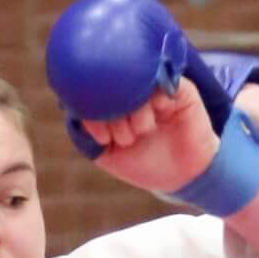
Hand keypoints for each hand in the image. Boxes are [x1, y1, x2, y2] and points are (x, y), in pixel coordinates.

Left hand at [79, 82, 219, 197]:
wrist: (185, 176)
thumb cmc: (145, 164)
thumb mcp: (108, 155)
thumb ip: (87, 133)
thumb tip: (73, 110)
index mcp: (114, 103)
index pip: (93, 92)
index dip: (92, 111)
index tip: (103, 137)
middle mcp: (133, 91)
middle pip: (111, 85)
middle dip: (114, 114)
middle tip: (124, 138)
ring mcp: (155, 88)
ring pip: (136, 83)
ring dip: (136, 111)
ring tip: (143, 131)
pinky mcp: (179, 88)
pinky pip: (163, 80)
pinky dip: (157, 99)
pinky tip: (161, 113)